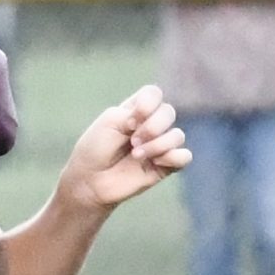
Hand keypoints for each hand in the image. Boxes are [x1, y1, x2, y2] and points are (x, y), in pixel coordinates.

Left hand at [59, 84, 189, 211]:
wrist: (89, 181)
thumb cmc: (95, 149)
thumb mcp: (110, 121)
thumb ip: (136, 111)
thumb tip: (161, 122)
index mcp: (136, 110)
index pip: (154, 94)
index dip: (147, 104)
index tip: (129, 121)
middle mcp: (151, 125)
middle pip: (168, 112)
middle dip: (151, 127)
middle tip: (132, 141)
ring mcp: (160, 145)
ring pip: (178, 135)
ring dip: (157, 145)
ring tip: (136, 155)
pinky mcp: (166, 166)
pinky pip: (184, 156)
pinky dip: (172, 157)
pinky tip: (155, 163)